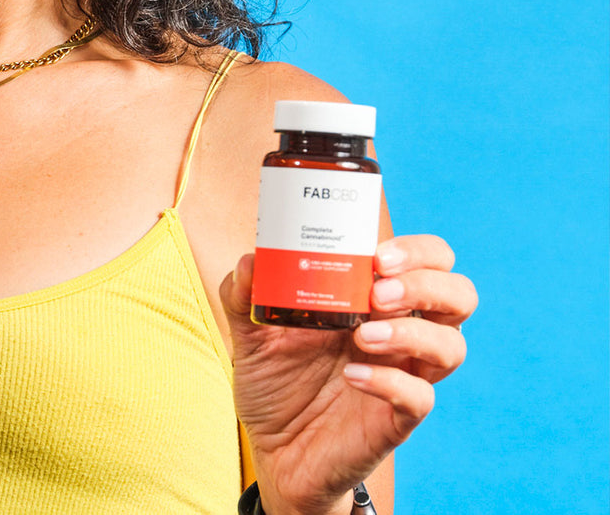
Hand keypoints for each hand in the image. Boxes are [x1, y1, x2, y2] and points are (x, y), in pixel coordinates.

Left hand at [220, 235, 476, 514]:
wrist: (272, 450)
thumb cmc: (275, 383)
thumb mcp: (251, 335)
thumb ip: (244, 296)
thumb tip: (250, 260)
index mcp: (374, 302)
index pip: (428, 261)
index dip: (417, 252)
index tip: (377, 256)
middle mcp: (400, 334)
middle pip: (458, 295)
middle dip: (427, 284)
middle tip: (378, 291)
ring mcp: (403, 375)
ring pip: (452, 346)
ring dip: (412, 333)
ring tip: (362, 337)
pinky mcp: (397, 418)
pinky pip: (421, 397)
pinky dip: (392, 383)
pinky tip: (352, 377)